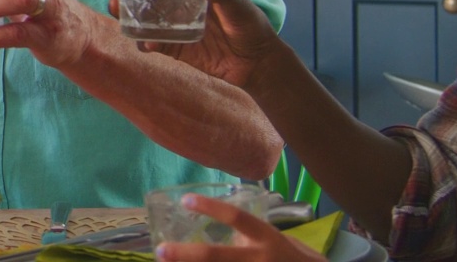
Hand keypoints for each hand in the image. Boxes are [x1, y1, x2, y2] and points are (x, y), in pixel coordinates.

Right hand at [103, 0, 280, 89]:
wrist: (256, 62)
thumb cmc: (251, 24)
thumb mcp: (238, 4)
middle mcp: (175, 2)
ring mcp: (172, 25)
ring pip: (140, 16)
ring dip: (124, 11)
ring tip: (115, 8)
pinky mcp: (173, 47)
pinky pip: (152, 43)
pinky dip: (143, 42)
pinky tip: (141, 42)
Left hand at [153, 195, 324, 261]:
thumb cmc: (296, 258)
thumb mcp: (276, 240)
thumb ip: (250, 234)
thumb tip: (220, 226)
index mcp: (267, 238)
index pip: (237, 217)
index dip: (211, 208)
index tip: (185, 200)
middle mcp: (259, 259)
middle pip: (217, 257)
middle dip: (185, 255)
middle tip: (160, 250)